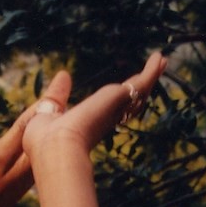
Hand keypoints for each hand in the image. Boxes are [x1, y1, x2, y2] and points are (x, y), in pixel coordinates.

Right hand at [0, 72, 73, 206]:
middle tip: (64, 78)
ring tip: (59, 94)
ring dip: (51, 115)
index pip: (46, 118)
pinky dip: (39, 128)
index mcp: (34, 150)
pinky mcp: (25, 169)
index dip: (53, 96)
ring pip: (45, 135)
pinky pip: (36, 143)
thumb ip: (19, 131)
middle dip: (57, 103)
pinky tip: (41, 124)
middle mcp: (38, 156)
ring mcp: (32, 164)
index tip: (63, 75)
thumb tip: (42, 108)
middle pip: (50, 125)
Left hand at [28, 50, 165, 164]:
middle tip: (154, 73)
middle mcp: (106, 118)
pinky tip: (159, 57)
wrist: (55, 149)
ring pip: (139, 92)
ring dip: (151, 76)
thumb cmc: (44, 142)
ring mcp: (115, 109)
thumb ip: (55, 97)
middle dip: (142, 87)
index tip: (126, 91)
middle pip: (130, 101)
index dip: (119, 101)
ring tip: (161, 62)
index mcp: (89, 125)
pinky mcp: (119, 98)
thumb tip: (63, 75)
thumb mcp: (45, 112)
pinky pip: (140, 83)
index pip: (108, 111)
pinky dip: (151, 71)